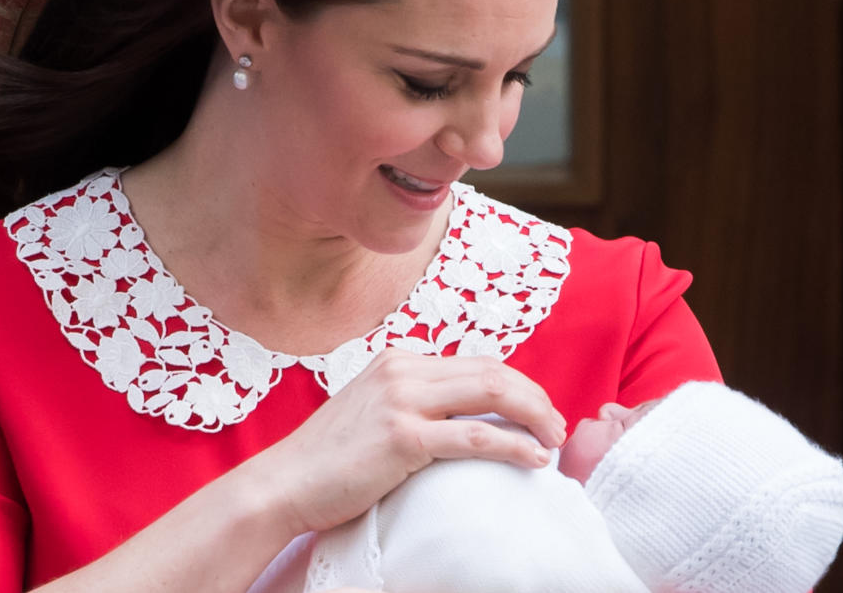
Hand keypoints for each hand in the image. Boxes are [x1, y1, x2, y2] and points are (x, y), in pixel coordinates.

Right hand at [259, 348, 566, 534]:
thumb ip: (413, 401)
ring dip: (534, 415)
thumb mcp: (373, 410)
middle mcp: (402, 370)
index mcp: (398, 360)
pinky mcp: (402, 436)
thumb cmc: (330, 457)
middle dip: (535, 397)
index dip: (517, 385)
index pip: (476, 362)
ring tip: (554, 440)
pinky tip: (533, 458)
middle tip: (557, 427)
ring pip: (491, 393)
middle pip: (492, 370)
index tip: (537, 412)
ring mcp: (401, 400)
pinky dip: (513, 445)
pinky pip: (475, 435)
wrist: (285, 483)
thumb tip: (461, 413)